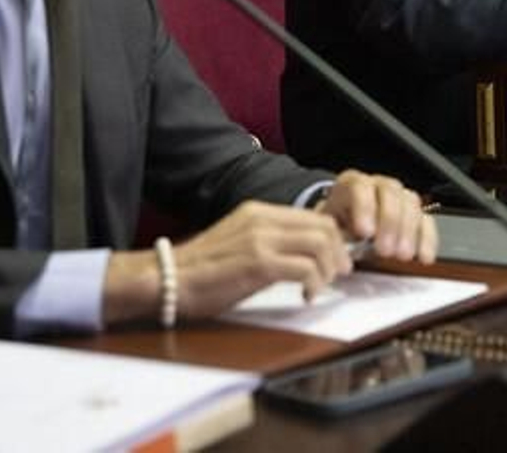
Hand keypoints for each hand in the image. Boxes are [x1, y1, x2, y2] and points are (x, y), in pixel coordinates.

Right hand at [100, 200, 350, 324]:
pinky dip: (314, 283)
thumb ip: (268, 243)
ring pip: (321, 244)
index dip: (334, 239)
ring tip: (320, 287)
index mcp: (258, 211)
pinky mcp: (258, 263)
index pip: (313, 216)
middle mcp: (262, 219)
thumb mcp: (239, 244)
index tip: (336, 260)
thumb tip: (301, 256)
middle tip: (338, 274)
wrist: (167, 279)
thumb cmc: (199, 271)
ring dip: (329, 269)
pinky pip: (305, 268)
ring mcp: (260, 239)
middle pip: (324, 226)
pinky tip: (305, 296)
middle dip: (339, 252)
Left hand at [317, 170, 436, 263]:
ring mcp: (399, 196)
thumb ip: (334, 235)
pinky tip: (424, 257)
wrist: (346, 226)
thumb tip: (338, 249)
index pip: (360, 186)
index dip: (364, 208)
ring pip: (410, 203)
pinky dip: (427, 239)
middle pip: (390, 193)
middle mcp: (377, 184)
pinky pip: (426, 219)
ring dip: (409, 231)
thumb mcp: (328, 228)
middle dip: (389, 222)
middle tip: (385, 249)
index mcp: (351, 184)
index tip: (365, 233)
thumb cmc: (337, 226)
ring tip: (402, 255)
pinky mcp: (414, 212)